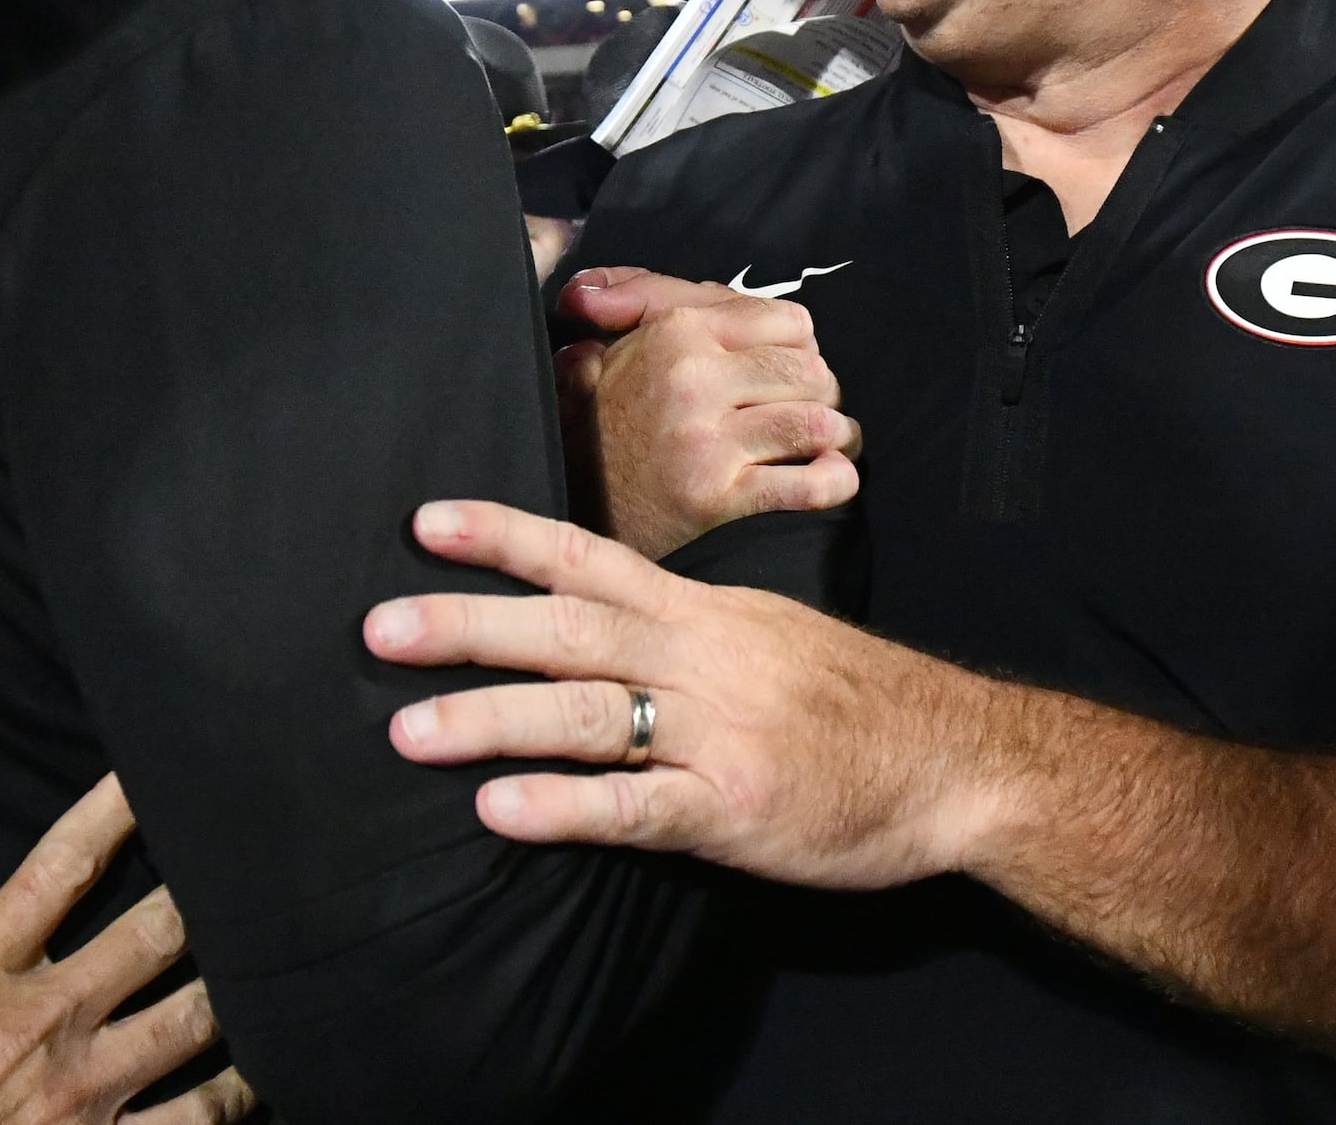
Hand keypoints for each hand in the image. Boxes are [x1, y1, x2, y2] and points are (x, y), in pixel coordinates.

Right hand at [0, 775, 250, 1124]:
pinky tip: (259, 1079)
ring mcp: (82, 1093)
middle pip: (153, 934)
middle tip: (247, 869)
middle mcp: (42, 1022)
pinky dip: (235, 1098)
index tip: (151, 772)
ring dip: (236, 992)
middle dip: (203, 899)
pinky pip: (194, 1120)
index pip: (57, 867)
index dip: (112, 810)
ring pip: (193, 1021)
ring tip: (275, 964)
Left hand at [367, 499, 992, 891]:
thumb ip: (683, 630)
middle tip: (377, 628)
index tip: (423, 522)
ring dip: (491, 719)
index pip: (590, 559)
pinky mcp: (734, 810)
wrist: (958, 762)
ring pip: (588, 713)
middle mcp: (703, 659)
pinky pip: (637, 806)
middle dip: (468, 625)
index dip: (506, 537)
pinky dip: (565, 808)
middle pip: (569, 629)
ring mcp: (718, 734)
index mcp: (707, 612)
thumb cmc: (857, 703)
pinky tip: (500, 813)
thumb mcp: (770, 636)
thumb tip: (593, 623)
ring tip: (407, 733)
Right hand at [557, 268, 857, 559]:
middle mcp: (694, 377)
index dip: (802, 349)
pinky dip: (835, 481)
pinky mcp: (715, 496)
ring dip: (838, 438)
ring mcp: (705, 438)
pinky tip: (833, 479)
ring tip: (829, 447)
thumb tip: (710, 286)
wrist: (563, 501)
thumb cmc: (601, 418)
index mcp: (679, 331)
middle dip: (822, 395)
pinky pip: (808, 484)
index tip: (789, 372)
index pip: (792, 323)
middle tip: (811, 414)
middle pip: (811, 373)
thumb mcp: (620, 340)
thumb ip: (661, 297)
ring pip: (817, 423)